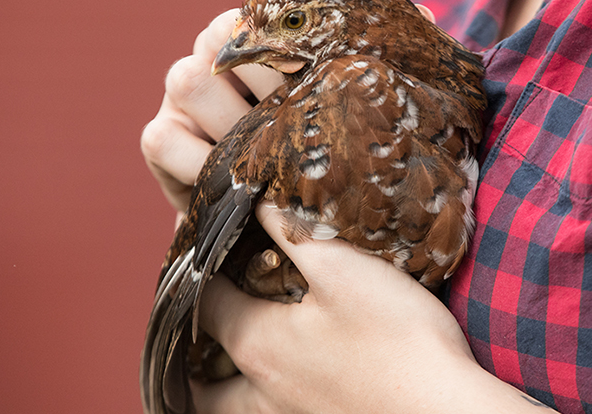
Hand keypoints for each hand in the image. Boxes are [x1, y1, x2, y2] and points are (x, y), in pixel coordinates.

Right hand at [140, 0, 359, 213]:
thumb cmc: (309, 169)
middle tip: (309, 106)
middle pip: (228, 31)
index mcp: (265, 42)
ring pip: (193, 79)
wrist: (263, 235)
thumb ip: (370, 73)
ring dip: (234, 119)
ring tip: (271, 151)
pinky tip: (235, 181)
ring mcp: (183, 94)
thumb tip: (424, 18)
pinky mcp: (159, 138)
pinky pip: (167, 137)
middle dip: (271, 70)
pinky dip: (202, 162)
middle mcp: (220, 55)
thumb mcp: (345, 122)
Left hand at [191, 203, 557, 412]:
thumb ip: (291, 232)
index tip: (195, 239)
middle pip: (197, 380)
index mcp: (256, 343)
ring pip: (226, 412)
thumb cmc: (398, 339)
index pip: (202, 299)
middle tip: (201, 324)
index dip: (195, 264)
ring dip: (216, 392)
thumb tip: (253, 199)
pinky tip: (282, 394)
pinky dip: (257, 408)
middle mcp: (258, 394)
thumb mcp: (343, 268)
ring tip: (226, 373)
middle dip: (193, 350)